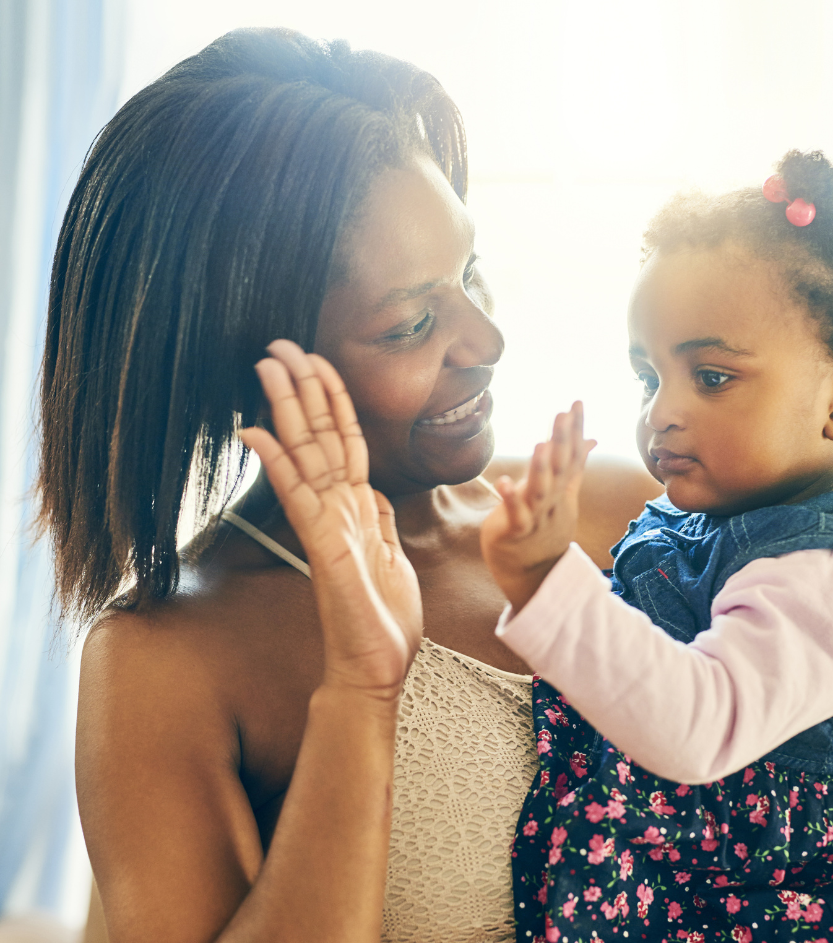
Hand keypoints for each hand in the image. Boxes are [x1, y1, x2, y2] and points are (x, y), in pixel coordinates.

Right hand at [240, 340, 421, 699]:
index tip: (319, 361)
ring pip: (304, 453)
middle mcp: (338, 508)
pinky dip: (278, 462)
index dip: (333, 399)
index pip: (344, 440)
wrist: (377, 668)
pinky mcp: (322, 545)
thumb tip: (377, 494)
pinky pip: (299, 494)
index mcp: (359, 506)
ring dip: (285, 408)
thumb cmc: (384, 619)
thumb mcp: (394, 557)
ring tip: (266, 365)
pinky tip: (256, 431)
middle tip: (279, 345)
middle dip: (302, 387)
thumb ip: (381, 521)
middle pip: (317, 434)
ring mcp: (327, 523)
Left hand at [480, 401, 595, 611]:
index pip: (572, 456)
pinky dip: (511, 500)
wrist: (532, 573)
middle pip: (559, 470)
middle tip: (562, 415)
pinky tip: (503, 482)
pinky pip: (516, 517)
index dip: (575, 431)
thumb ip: (576, 466)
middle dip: (561, 442)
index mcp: (562, 491)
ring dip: (541, 470)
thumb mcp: (563, 495)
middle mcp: (553, 502)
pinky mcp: (516, 533)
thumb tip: (592, 439)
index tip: (576, 402)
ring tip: (541, 445)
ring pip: (541, 493)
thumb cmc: (543, 528)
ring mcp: (537, 518)